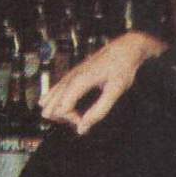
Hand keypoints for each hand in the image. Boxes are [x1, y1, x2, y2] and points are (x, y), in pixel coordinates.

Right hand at [40, 33, 163, 133]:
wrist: (125, 48)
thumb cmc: (122, 68)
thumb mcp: (115, 91)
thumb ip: (99, 111)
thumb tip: (82, 128)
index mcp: (80, 81)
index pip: (62, 108)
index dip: (72, 119)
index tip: (85, 122)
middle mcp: (71, 76)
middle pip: (53, 103)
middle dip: (62, 117)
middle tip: (78, 121)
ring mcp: (71, 74)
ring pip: (52, 95)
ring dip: (56, 109)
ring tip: (64, 118)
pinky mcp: (73, 73)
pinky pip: (56, 88)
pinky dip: (54, 100)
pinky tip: (50, 103)